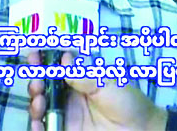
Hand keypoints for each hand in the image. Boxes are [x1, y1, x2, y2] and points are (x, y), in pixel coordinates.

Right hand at [28, 51, 167, 130]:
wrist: (142, 130)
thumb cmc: (127, 102)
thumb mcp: (107, 84)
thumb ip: (84, 75)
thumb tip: (63, 60)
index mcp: (77, 79)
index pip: (54, 67)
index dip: (42, 60)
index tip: (34, 54)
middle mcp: (68, 95)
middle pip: (43, 86)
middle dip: (35, 80)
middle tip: (37, 81)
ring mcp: (66, 115)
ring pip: (41, 106)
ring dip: (34, 102)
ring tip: (39, 101)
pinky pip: (47, 128)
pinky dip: (37, 126)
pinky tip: (37, 124)